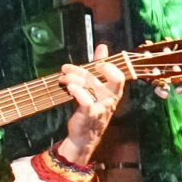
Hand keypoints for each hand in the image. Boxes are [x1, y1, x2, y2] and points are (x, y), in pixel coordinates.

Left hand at [58, 44, 128, 162]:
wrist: (83, 135)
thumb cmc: (90, 107)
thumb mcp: (95, 86)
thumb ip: (99, 67)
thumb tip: (102, 46)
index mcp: (113, 90)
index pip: (119, 76)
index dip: (109, 66)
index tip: (96, 62)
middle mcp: (110, 98)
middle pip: (104, 79)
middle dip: (85, 69)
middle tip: (66, 68)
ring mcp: (101, 107)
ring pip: (91, 86)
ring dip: (73, 78)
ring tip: (62, 78)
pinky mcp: (90, 114)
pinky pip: (86, 100)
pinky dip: (77, 91)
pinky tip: (69, 87)